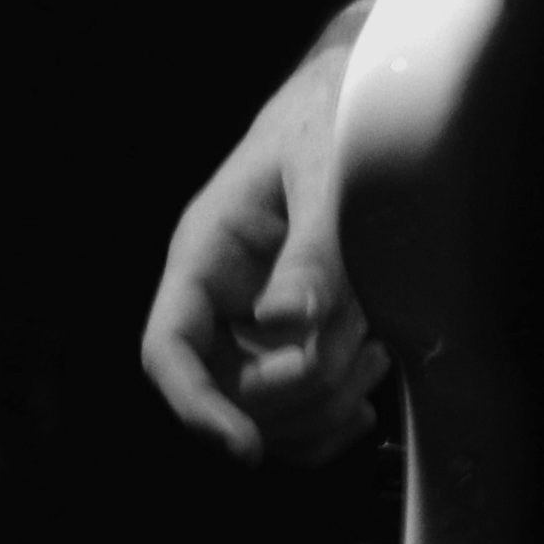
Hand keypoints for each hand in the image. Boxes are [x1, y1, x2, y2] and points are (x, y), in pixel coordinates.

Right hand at [141, 28, 391, 464]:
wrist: (362, 98)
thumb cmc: (332, 117)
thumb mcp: (325, 168)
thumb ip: (313, 244)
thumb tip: (289, 325)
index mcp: (205, 253)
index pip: (168, 348)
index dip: (195, 406)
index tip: (244, 445)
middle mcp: (220, 299)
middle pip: (228, 392)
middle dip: (295, 389)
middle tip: (360, 347)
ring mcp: (255, 324)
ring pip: (266, 413)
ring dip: (323, 404)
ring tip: (375, 352)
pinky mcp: (294, 338)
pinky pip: (297, 411)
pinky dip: (333, 415)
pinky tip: (371, 377)